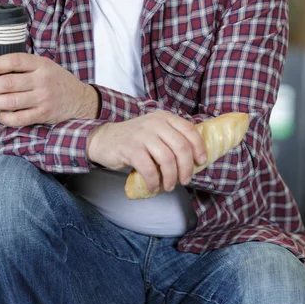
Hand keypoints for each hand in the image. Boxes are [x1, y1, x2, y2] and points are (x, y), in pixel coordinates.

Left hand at [0, 53, 99, 125]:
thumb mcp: (46, 66)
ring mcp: (43, 98)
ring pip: (10, 102)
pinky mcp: (44, 114)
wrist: (80, 100)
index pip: (14, 61)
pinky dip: (5, 118)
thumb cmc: (58, 82)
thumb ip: (26, 66)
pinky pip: (19, 118)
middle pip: (8, 83)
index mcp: (42, 64)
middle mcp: (42, 80)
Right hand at [86, 110, 206, 193]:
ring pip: (167, 159)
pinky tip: (154, 186)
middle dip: (186, 168)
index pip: (189, 130)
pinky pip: (149, 169)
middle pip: (181, 147)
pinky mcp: (131, 149)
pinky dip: (154, 181)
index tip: (201, 162)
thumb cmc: (134, 139)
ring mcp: (142, 135)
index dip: (199, 147)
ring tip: (168, 186)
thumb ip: (171, 137)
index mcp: (164, 117)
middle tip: (185, 180)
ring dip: (171, 177)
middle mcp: (155, 123)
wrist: (104, 139)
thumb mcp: (155, 131)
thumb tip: (195, 158)